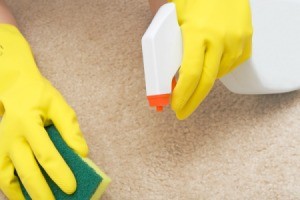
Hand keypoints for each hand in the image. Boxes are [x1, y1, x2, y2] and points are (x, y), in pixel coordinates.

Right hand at [0, 24, 87, 198]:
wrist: (14, 89)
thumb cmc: (40, 97)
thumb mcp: (59, 106)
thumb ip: (70, 129)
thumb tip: (82, 153)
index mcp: (28, 122)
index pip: (46, 153)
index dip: (59, 172)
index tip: (72, 187)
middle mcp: (12, 137)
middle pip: (26, 170)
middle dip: (42, 191)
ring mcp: (1, 146)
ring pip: (8, 177)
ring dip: (24, 194)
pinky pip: (2, 175)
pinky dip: (12, 190)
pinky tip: (24, 197)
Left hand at [170, 0, 252, 118]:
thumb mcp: (174, 17)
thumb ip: (168, 42)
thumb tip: (163, 70)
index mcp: (198, 32)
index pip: (191, 74)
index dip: (182, 95)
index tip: (176, 106)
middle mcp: (220, 39)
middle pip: (207, 82)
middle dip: (193, 101)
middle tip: (183, 111)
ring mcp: (237, 39)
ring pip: (220, 74)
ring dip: (205, 82)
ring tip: (194, 79)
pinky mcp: (247, 39)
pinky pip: (233, 64)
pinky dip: (220, 69)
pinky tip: (211, 65)